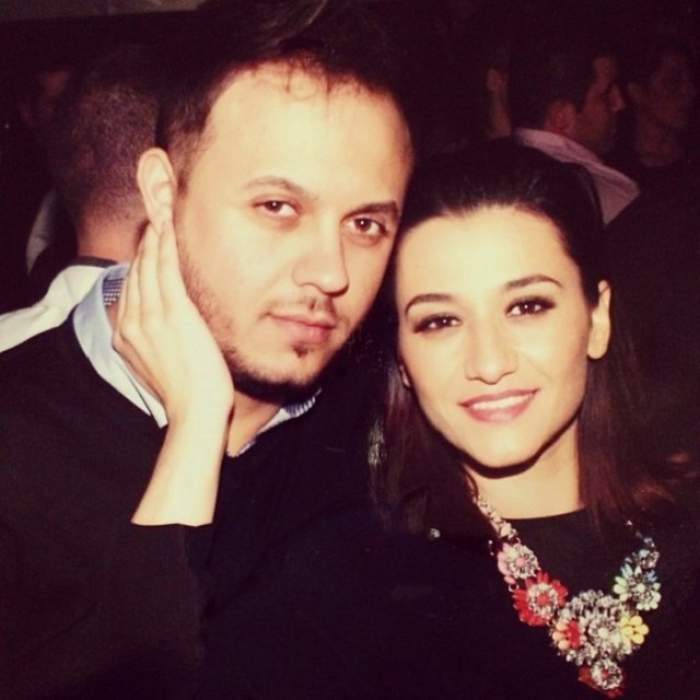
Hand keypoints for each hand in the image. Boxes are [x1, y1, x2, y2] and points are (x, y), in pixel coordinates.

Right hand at [113, 218, 233, 425]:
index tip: (149, 245)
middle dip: (145, 244)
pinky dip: (166, 246)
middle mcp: (131, 321)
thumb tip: (165, 326)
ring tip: (162, 214)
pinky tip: (169, 228)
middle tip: (155, 218)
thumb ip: (154, 340)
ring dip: (155, 238)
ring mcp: (150, 315)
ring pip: (149, 266)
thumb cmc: (186, 391)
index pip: (130, 288)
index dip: (140, 264)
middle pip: (136, 273)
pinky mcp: (173, 312)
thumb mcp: (158, 364)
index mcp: (125, 335)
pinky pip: (167, 269)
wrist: (196, 408)